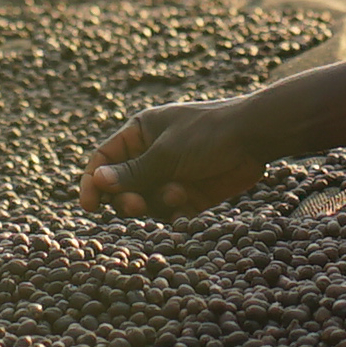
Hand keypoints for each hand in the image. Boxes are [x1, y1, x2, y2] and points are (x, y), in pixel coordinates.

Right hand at [78, 99, 265, 217]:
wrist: (256, 137)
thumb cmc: (209, 134)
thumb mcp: (167, 152)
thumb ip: (133, 173)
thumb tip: (97, 182)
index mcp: (140, 133)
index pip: (104, 159)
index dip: (93, 182)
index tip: (90, 206)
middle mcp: (152, 154)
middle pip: (123, 186)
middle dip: (128, 198)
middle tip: (136, 206)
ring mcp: (171, 175)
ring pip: (147, 202)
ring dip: (156, 204)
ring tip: (177, 195)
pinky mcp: (191, 194)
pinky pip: (171, 212)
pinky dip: (175, 214)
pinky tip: (186, 208)